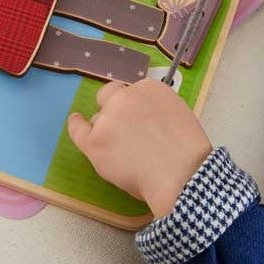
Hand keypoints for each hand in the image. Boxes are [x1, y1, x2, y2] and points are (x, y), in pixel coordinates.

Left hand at [67, 80, 212, 217]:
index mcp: (149, 88)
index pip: (132, 91)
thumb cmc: (187, 154)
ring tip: (124, 152)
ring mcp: (108, 119)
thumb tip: (143, 119)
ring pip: (99, 119)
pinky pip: (78, 130)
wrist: (181, 175)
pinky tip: (76, 122)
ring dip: (106, 129)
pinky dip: (76, 125)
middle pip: (111, 97)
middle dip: (115, 109)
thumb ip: (156, 110)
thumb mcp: (178, 115)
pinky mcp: (95, 142)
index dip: (134, 107)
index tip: (137, 118)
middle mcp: (125, 97)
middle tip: (126, 130)